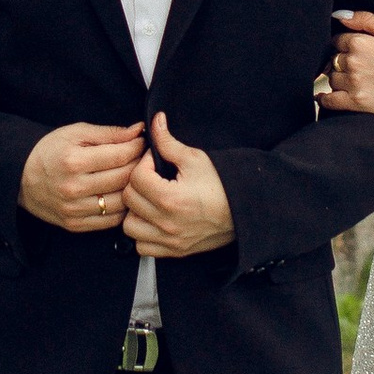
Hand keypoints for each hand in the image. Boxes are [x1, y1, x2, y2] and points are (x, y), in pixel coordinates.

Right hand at [19, 120, 148, 234]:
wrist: (20, 177)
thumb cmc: (50, 151)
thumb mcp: (76, 133)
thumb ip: (109, 133)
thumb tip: (138, 131)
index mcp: (73, 161)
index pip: (120, 156)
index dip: (137, 148)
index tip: (142, 143)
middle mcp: (74, 188)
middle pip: (123, 179)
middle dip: (139, 166)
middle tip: (142, 158)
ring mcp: (74, 210)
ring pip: (121, 202)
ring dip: (133, 189)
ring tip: (133, 177)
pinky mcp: (75, 225)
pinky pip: (110, 221)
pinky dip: (122, 208)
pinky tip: (120, 195)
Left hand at [122, 112, 233, 258]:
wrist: (244, 211)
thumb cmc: (222, 185)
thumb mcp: (195, 159)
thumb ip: (168, 142)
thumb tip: (155, 122)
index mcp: (171, 198)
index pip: (136, 177)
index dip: (144, 163)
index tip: (155, 162)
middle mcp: (167, 223)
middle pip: (129, 200)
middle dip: (137, 184)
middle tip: (152, 178)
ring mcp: (170, 240)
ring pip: (130, 226)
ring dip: (136, 211)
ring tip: (150, 200)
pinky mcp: (174, 251)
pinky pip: (142, 247)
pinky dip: (143, 234)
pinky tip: (154, 220)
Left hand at [324, 11, 373, 120]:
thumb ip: (366, 20)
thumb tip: (339, 16)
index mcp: (360, 42)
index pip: (337, 41)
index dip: (344, 46)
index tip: (353, 52)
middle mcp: (353, 62)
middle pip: (332, 60)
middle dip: (341, 63)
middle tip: (357, 69)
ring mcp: (354, 83)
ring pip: (332, 79)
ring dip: (338, 80)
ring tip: (354, 83)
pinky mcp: (357, 103)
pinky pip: (330, 101)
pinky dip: (324, 100)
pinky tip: (324, 98)